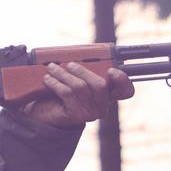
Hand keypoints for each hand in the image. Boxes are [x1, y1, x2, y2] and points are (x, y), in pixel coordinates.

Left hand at [19, 62, 133, 127]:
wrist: (45, 113)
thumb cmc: (61, 93)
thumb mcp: (75, 78)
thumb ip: (84, 69)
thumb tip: (79, 54)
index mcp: (107, 95)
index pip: (125, 90)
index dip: (122, 80)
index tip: (111, 70)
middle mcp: (102, 106)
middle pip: (100, 84)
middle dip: (82, 71)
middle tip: (68, 64)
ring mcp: (90, 114)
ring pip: (80, 87)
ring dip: (63, 74)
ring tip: (51, 68)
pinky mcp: (76, 116)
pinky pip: (67, 94)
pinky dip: (55, 83)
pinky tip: (48, 79)